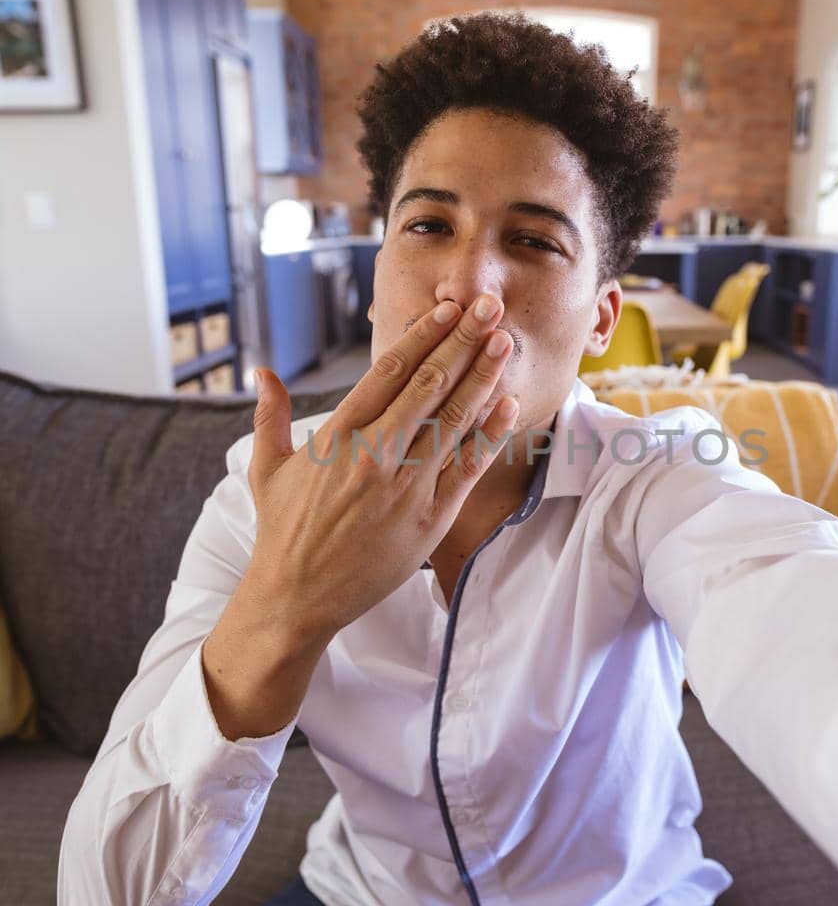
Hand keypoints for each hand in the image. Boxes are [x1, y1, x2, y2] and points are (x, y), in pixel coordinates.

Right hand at [245, 293, 515, 644]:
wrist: (296, 598)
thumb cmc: (283, 532)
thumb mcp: (268, 469)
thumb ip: (270, 416)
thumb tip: (263, 373)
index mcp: (337, 434)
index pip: (390, 370)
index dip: (425, 335)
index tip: (449, 310)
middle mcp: (374, 453)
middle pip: (430, 384)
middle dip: (464, 341)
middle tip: (489, 307)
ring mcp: (405, 486)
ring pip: (453, 419)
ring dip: (483, 376)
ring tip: (504, 343)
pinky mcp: (429, 518)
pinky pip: (467, 467)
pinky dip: (489, 433)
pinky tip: (506, 404)